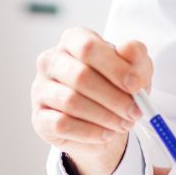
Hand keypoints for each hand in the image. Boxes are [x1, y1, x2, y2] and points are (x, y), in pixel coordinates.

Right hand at [31, 27, 152, 174]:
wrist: (104, 119)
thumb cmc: (118, 86)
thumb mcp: (135, 69)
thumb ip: (135, 55)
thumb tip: (129, 49)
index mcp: (73, 40)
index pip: (88, 47)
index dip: (114, 67)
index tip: (136, 85)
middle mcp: (51, 60)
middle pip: (80, 76)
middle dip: (113, 97)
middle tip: (134, 111)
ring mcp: (41, 89)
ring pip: (71, 102)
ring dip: (104, 116)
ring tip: (123, 124)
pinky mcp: (40, 117)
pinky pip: (61, 124)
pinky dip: (89, 132)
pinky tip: (106, 134)